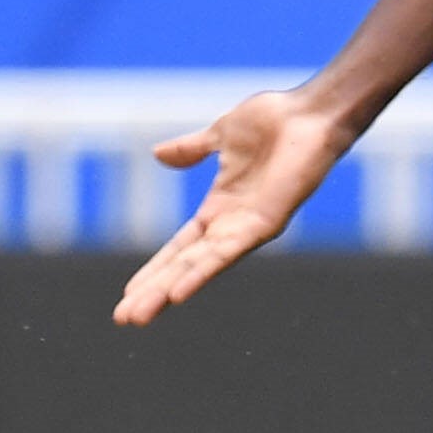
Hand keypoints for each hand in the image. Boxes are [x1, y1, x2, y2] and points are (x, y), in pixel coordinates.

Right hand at [111, 90, 354, 325]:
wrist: (309, 113)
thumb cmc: (275, 120)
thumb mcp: (220, 136)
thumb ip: (190, 150)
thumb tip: (158, 154)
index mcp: (220, 208)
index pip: (180, 248)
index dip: (154, 269)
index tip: (128, 292)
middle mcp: (231, 225)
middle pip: (183, 267)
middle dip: (152, 292)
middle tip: (123, 319)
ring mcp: (247, 229)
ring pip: (199, 268)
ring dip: (166, 293)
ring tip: (139, 317)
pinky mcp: (264, 225)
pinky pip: (225, 255)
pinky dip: (200, 275)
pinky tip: (178, 295)